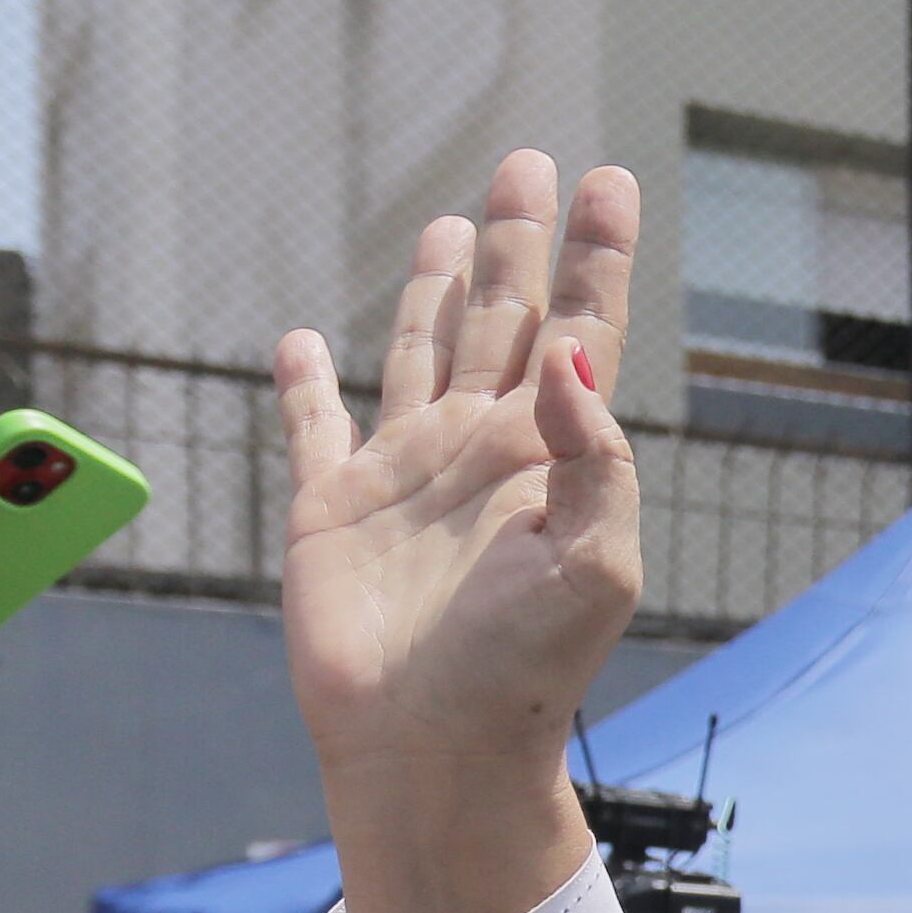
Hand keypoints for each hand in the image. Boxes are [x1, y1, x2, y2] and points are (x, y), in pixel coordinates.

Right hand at [280, 150, 639, 912]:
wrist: (432, 750)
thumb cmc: (524, 673)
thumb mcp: (595, 562)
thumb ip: (594, 453)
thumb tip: (569, 353)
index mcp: (548, 459)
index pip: (581, 336)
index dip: (596, 259)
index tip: (609, 183)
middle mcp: (479, 453)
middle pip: (503, 319)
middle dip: (518, 242)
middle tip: (531, 163)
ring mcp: (405, 477)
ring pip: (420, 354)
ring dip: (434, 291)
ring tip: (452, 225)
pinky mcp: (332, 509)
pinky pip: (315, 429)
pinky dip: (303, 384)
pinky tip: (302, 342)